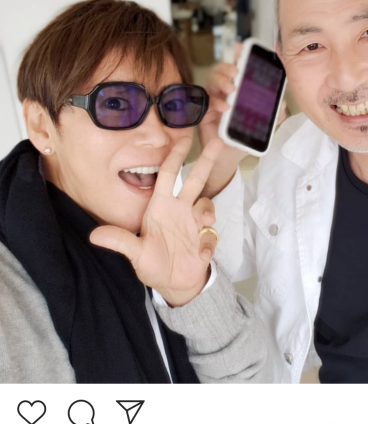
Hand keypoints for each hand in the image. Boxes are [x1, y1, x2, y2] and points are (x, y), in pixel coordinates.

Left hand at [89, 137, 222, 306]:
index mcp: (161, 206)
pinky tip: (200, 254)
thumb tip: (93, 236)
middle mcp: (179, 209)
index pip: (167, 175)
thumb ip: (119, 242)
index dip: (174, 156)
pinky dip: (207, 242)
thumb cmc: (152, 264)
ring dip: (207, 211)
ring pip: (206, 205)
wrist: (172, 283)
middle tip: (218, 142)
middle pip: (195, 180)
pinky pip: (210, 234)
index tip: (184, 139)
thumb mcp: (135, 253)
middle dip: (206, 161)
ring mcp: (194, 223)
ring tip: (204, 223)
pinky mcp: (205, 239)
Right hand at [198, 48, 287, 198]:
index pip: (237, 67)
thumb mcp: (263, 124)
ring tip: (231, 89)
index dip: (238, 55)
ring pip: (212, 81)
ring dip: (221, 81)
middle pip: (222, 70)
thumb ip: (274, 113)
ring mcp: (214, 100)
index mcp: (239, 89)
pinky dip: (216, 103)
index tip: (240, 47)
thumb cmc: (243, 135)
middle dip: (228, 66)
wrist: (230, 156)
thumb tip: (282, 103)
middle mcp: (224, 91)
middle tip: (236, 72)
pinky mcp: (205, 113)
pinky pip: (208, 102)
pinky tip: (225, 107)